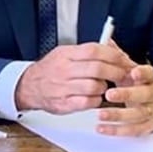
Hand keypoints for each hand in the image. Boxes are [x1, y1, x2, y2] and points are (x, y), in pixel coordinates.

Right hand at [15, 43, 132, 114]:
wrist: (29, 86)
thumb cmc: (51, 69)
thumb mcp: (64, 53)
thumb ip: (86, 51)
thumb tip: (112, 47)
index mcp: (66, 55)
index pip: (94, 50)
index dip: (113, 54)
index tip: (123, 59)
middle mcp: (64, 70)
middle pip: (98, 69)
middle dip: (116, 72)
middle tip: (122, 74)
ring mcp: (64, 88)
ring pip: (95, 87)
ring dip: (105, 87)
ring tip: (102, 85)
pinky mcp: (65, 104)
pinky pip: (89, 102)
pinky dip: (96, 100)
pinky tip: (93, 96)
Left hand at [96, 63, 152, 136]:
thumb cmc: (136, 84)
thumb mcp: (128, 69)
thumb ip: (117, 57)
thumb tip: (106, 42)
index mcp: (148, 78)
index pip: (149, 74)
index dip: (142, 73)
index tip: (133, 72)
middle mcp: (151, 94)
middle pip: (143, 94)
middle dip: (126, 94)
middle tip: (109, 94)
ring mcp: (150, 111)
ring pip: (138, 114)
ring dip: (118, 115)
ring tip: (101, 114)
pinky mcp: (146, 126)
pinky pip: (132, 130)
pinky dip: (117, 130)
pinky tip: (102, 128)